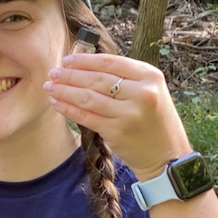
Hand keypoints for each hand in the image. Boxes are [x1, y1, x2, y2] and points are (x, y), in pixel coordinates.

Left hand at [44, 53, 190, 180]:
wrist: (167, 157)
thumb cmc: (155, 123)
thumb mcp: (150, 93)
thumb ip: (127, 79)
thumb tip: (87, 65)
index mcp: (150, 76)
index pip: (110, 62)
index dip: (85, 60)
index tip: (67, 60)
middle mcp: (141, 92)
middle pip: (96, 78)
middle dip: (70, 75)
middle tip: (53, 73)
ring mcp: (129, 113)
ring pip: (88, 97)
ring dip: (65, 90)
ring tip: (50, 86)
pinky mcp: (117, 132)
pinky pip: (86, 117)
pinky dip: (68, 108)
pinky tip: (57, 103)